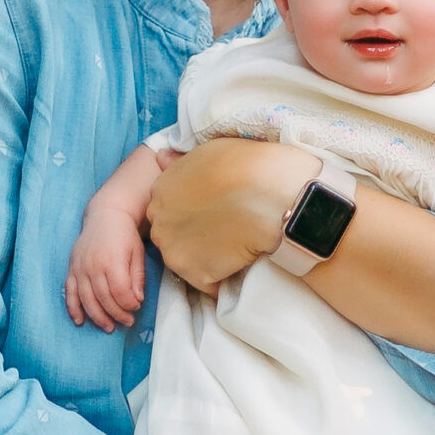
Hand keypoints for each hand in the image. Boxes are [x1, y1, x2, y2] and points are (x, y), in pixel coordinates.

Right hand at [64, 213, 147, 329]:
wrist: (105, 216)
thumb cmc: (125, 235)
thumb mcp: (137, 253)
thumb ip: (137, 277)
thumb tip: (137, 300)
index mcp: (112, 261)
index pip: (119, 291)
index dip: (128, 304)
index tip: (136, 308)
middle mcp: (93, 266)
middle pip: (103, 298)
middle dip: (116, 314)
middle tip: (127, 323)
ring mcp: (80, 268)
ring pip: (86, 299)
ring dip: (97, 317)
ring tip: (109, 327)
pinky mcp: (71, 269)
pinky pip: (69, 292)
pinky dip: (73, 308)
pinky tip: (80, 321)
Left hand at [147, 138, 319, 291]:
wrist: (275, 194)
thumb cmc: (251, 166)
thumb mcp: (211, 150)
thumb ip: (182, 162)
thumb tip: (162, 159)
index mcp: (163, 187)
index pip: (170, 207)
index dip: (194, 210)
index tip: (216, 211)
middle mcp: (160, 219)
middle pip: (173, 234)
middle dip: (195, 235)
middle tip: (228, 230)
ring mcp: (174, 249)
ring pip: (187, 260)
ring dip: (208, 258)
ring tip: (237, 247)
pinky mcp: (195, 274)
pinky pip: (208, 284)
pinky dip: (224, 279)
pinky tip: (243, 264)